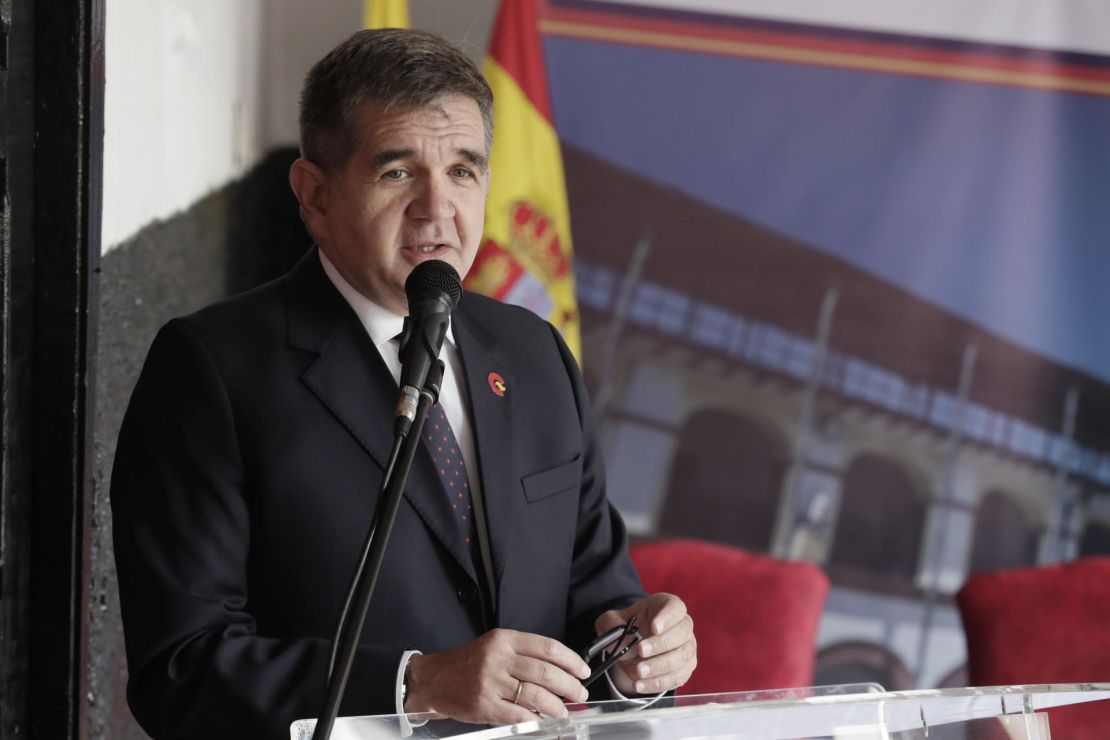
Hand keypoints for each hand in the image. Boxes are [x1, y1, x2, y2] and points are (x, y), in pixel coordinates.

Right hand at [404, 629, 591, 723]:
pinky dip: (535, 719)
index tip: (583, 671)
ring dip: (556, 706)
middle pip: (546, 672)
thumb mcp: (495, 647)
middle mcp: (499, 658)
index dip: (571, 660)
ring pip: (536, 695)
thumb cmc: (468, 663)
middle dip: (570, 686)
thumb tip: (559, 671)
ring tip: (564, 710)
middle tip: (580, 694)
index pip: (547, 647)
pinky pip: (518, 714)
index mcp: (504, 639)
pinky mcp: (484, 705)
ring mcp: (491, 682)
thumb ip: (524, 655)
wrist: (433, 679)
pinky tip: (542, 720)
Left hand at [595, 593, 695, 695]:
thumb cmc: (626, 628)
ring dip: (659, 665)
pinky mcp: (684, 669)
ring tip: (638, 670)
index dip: (667, 617)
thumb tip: (626, 642)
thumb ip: (613, 626)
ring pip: (681, 657)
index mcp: (667, 606)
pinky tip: (639, 684)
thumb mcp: (611, 621)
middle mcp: (682, 626)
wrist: (631, 648)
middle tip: (640, 650)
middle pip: (682, 632)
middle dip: (661, 643)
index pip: (675, 608)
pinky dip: (657, 683)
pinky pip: (676, 678)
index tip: (653, 627)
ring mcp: (687, 648)